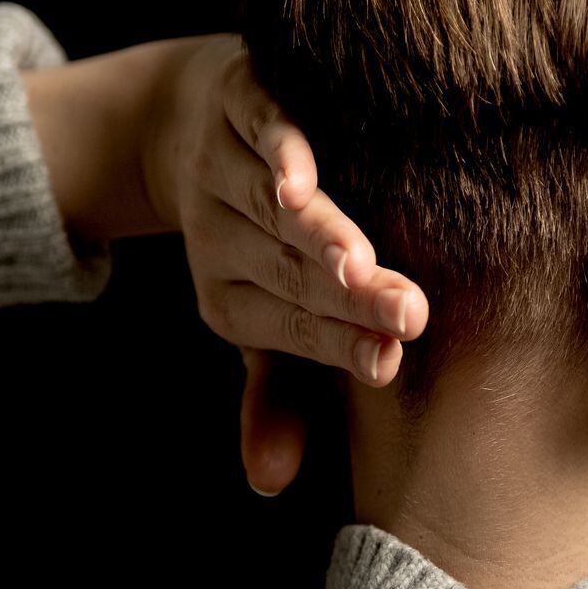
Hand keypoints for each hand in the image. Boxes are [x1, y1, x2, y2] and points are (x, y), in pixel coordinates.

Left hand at [26, 34, 428, 495]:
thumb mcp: (261, 314)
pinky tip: (298, 182)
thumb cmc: (254, 235)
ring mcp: (226, 167)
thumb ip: (278, 393)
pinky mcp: (237, 102)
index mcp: (231, 298)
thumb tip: (268, 486)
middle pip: (293, 274)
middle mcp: (222, 238)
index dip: (341, 344)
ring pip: (274, 211)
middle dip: (350, 298)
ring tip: (358, 265)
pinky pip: (258, 129)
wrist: (177, 120)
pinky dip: (278, 154)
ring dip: (316, 236)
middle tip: (409, 316)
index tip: (392, 362)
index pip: (296, 328)